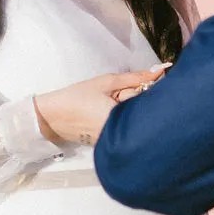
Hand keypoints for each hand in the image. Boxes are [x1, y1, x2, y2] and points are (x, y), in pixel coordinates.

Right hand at [34, 66, 168, 146]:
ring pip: (135, 120)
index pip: (148, 101)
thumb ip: (135, 77)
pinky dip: (122, 119)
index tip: (131, 86)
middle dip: (136, 100)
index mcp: (123, 117)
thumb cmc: (78, 98)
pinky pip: (126, 128)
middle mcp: (123, 133)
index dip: (144, 89)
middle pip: (144, 113)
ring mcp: (118, 140)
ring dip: (129, 110)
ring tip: (108, 105)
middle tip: (114, 96)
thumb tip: (160, 71)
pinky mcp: (112, 143)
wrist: (53, 117)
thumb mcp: (106, 83)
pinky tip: (106, 114)